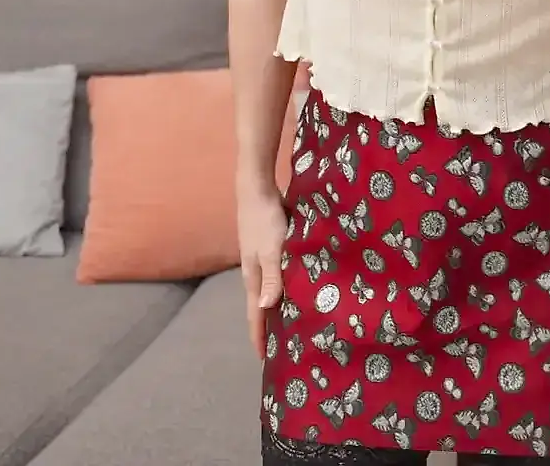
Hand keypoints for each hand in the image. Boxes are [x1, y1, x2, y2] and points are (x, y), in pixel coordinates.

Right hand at [238, 183, 287, 358]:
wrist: (256, 187)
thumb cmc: (265, 220)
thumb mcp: (272, 250)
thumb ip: (273, 277)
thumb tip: (268, 308)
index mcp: (253, 278)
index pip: (256, 315)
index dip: (260, 337)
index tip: (265, 361)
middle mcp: (255, 272)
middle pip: (262, 306)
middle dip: (269, 328)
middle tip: (282, 349)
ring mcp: (261, 259)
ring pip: (270, 290)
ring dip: (278, 308)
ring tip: (291, 324)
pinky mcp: (269, 247)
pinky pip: (277, 275)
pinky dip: (284, 288)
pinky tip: (296, 289)